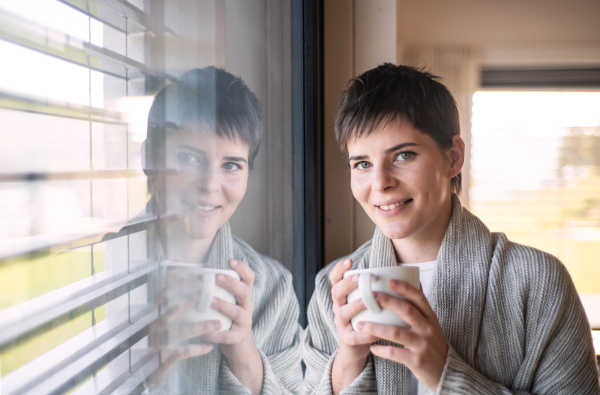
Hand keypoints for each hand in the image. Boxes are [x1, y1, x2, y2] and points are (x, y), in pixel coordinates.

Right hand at [148, 279, 220, 386]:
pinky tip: (209, 347)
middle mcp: (152, 328)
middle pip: (171, 311)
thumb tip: (190, 293)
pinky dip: (196, 349)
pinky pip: (181, 352)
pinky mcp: (161, 359)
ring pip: (179, 332)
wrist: (145, 373)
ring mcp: (156, 343)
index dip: (176, 287)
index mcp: (152, 317)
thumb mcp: (160, 327)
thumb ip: (170, 312)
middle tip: (210, 297)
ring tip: (218, 324)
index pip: (162, 297)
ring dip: (200, 327)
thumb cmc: (158, 344)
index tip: (193, 279)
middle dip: (190, 302)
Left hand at [200, 259, 255, 359]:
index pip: (249, 278)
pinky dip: (215, 333)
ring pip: (238, 312)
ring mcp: (245, 323)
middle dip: (232, 283)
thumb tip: (195, 274)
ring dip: (224, 305)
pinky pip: (228, 335)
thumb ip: (219, 291)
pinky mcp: (238, 338)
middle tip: (217, 277)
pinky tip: (203, 331)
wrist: (240, 348)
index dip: (242, 268)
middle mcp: (247, 307)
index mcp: (244, 296)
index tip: (230, 260)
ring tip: (210, 300)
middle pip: (245, 292)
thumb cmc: (228, 320)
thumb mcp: (228, 303)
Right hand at [329, 259, 378, 393]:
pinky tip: (375, 333)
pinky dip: (364, 335)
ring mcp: (341, 324)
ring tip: (366, 302)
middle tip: (360, 278)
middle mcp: (338, 307)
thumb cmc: (367, 319)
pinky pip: (353, 336)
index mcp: (343, 296)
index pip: (336, 279)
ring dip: (354, 306)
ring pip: (342, 313)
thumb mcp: (368, 302)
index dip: (340, 269)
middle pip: (336, 292)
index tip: (350, 261)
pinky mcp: (346, 340)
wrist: (357, 348)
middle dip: (347, 284)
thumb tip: (403, 273)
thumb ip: (378, 289)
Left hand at [357, 280, 447, 390]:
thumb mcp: (431, 323)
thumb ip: (421, 306)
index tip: (389, 280)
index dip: (405, 288)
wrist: (446, 371)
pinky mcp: (416, 361)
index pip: (419, 298)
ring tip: (360, 324)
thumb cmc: (432, 342)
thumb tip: (415, 280)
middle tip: (371, 296)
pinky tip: (372, 348)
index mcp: (430, 317)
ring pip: (397, 332)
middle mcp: (427, 329)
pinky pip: (395, 353)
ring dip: (376, 328)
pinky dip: (382, 350)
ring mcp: (422, 344)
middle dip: (388, 301)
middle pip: (407, 311)